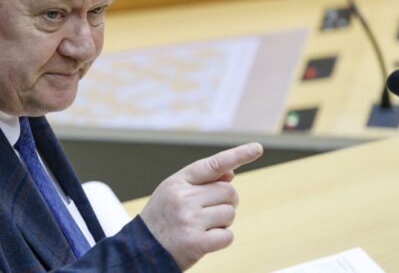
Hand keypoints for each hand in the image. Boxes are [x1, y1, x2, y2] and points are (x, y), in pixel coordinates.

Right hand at [140, 143, 262, 270]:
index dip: (238, 155)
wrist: (141, 250)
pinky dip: (221, 239)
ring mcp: (190, 220)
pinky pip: (228, 236)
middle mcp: (183, 198)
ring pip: (230, 214)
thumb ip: (201, 182)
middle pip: (229, 191)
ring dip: (223, 222)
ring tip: (202, 227)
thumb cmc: (162, 218)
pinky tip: (205, 241)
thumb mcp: (173, 192)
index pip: (213, 164)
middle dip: (226, 202)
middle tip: (210, 213)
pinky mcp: (196, 243)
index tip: (257, 148)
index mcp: (178, 182)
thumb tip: (231, 174)